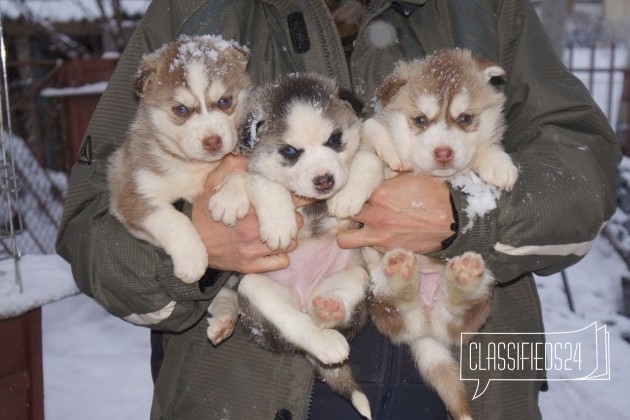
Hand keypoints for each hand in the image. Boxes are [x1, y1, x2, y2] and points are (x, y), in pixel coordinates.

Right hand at [192, 154, 302, 272]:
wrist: (191, 245)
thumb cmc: (203, 216)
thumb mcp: (211, 188)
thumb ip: (228, 170)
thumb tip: (244, 158)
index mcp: (247, 209)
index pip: (284, 200)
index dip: (295, 198)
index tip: (297, 198)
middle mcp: (253, 231)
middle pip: (294, 223)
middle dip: (292, 218)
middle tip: (285, 216)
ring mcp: (254, 250)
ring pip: (290, 243)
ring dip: (288, 237)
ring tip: (279, 232)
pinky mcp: (252, 266)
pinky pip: (282, 261)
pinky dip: (281, 255)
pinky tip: (272, 248)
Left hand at [337, 173, 454, 253]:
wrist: (453, 220)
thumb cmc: (434, 195)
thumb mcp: (408, 179)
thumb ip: (386, 184)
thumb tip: (376, 185)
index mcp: (379, 193)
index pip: (351, 193)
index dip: (351, 194)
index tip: (352, 195)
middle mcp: (374, 215)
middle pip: (342, 213)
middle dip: (344, 212)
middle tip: (349, 212)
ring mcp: (379, 235)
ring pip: (344, 239)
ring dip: (347, 234)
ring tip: (354, 230)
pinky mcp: (388, 251)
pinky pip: (368, 249)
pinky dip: (371, 244)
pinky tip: (380, 238)